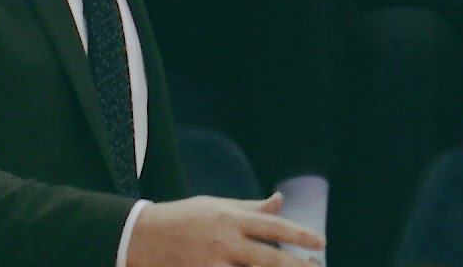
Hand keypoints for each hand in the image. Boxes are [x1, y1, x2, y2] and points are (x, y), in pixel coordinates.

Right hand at [127, 193, 325, 266]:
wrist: (142, 236)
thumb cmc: (183, 218)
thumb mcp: (216, 205)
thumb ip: (250, 208)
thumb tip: (279, 201)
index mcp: (230, 218)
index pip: (272, 227)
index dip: (299, 235)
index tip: (320, 242)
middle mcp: (225, 242)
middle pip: (269, 259)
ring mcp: (213, 264)